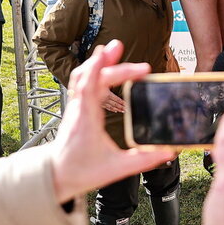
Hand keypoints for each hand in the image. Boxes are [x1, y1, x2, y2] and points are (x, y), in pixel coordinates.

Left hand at [49, 41, 176, 202]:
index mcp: (86, 120)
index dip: (99, 67)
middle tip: (133, 58)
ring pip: (82, 76)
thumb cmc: (80, 171)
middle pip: (89, 77)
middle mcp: (79, 109)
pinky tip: (104, 65)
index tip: (113, 56)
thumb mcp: (115, 169)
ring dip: (97, 61)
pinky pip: (82, 82)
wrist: (56, 175)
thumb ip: (143, 160)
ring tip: (114, 49)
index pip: (89, 87)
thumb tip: (168, 152)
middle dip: (109, 62)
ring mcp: (76, 107)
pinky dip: (93, 69)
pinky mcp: (78, 108)